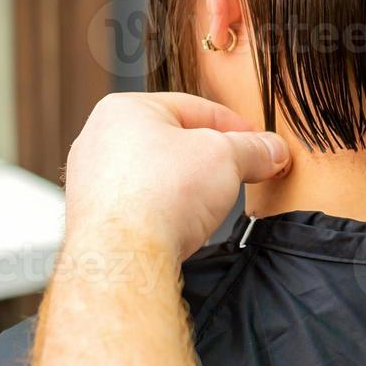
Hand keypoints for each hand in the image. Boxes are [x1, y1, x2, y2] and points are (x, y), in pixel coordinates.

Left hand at [63, 93, 290, 259]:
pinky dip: (166, 211)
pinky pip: (142, 205)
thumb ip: (253, 149)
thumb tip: (273, 150)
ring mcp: (92, 180)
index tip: (258, 144)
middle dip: (210, 159)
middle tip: (240, 173)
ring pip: (157, 175)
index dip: (235, 126)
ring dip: (188, 187)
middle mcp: (99, 140)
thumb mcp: (225, 157)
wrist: (125, 257)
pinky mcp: (94, 217)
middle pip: (174, 141)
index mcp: (125, 109)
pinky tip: (182, 225)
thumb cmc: (160, 195)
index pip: (195, 107)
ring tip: (210, 205)